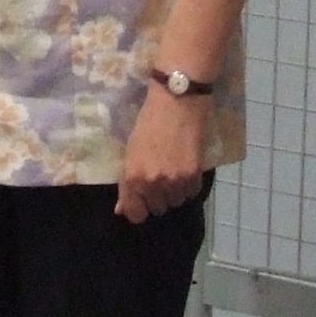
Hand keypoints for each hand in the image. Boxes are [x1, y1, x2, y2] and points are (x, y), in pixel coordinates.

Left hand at [117, 86, 210, 224]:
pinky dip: (189, 184)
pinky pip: (191, 193)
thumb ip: (127, 183)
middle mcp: (152, 184)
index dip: (139, 209)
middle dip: (158, 197)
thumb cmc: (149, 123)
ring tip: (174, 170)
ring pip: (176, 202)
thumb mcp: (131, 152)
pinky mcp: (194, 175)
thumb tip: (121, 210)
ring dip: (174, 191)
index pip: (135, 214)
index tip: (142, 202)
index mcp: (132, 178)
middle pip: (158, 209)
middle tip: (159, 177)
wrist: (177, 102)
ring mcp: (174, 181)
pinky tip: (185, 166)